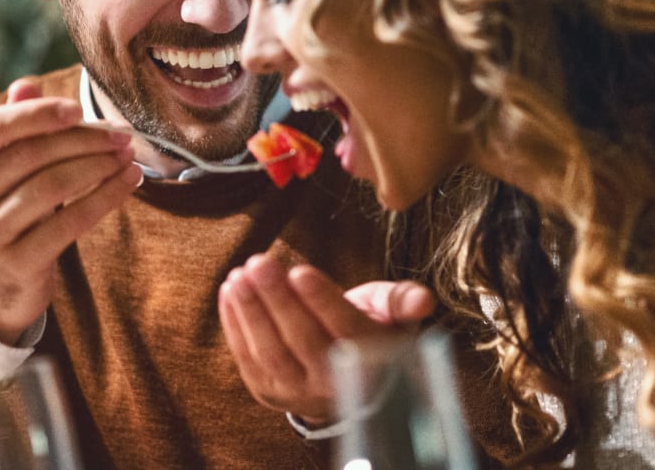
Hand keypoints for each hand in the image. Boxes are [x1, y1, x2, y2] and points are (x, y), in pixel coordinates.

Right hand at [0, 78, 142, 344]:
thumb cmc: (4, 214)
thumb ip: (13, 129)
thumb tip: (27, 84)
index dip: (38, 113)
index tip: (78, 109)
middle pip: (31, 154)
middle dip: (85, 140)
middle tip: (122, 136)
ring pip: (53, 185)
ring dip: (100, 166)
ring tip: (129, 157)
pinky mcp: (17, 261)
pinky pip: (71, 221)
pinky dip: (106, 197)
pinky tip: (129, 183)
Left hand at [218, 253, 434, 423]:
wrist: (348, 382)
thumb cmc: (370, 331)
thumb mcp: (391, 313)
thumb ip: (401, 301)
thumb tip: (424, 300)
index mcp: (369, 358)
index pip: (344, 329)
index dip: (321, 301)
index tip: (300, 270)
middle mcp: (334, 383)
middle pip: (302, 339)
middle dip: (278, 298)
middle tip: (260, 262)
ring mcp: (298, 392)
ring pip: (271, 352)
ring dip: (251, 312)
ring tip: (240, 275)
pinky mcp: (269, 392)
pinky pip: (248, 359)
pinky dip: (235, 325)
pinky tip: (230, 291)